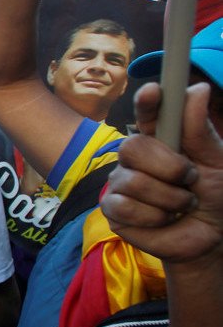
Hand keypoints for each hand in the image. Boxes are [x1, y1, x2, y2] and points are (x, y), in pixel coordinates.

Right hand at [101, 83, 222, 263]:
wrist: (211, 237)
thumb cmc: (215, 196)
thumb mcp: (216, 162)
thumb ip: (200, 130)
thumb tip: (196, 89)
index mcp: (161, 140)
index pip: (147, 114)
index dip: (147, 102)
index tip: (154, 91)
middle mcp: (136, 158)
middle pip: (132, 147)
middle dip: (167, 166)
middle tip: (189, 179)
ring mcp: (121, 184)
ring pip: (132, 182)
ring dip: (168, 199)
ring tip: (181, 206)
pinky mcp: (114, 210)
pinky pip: (124, 208)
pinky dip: (153, 218)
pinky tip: (163, 220)